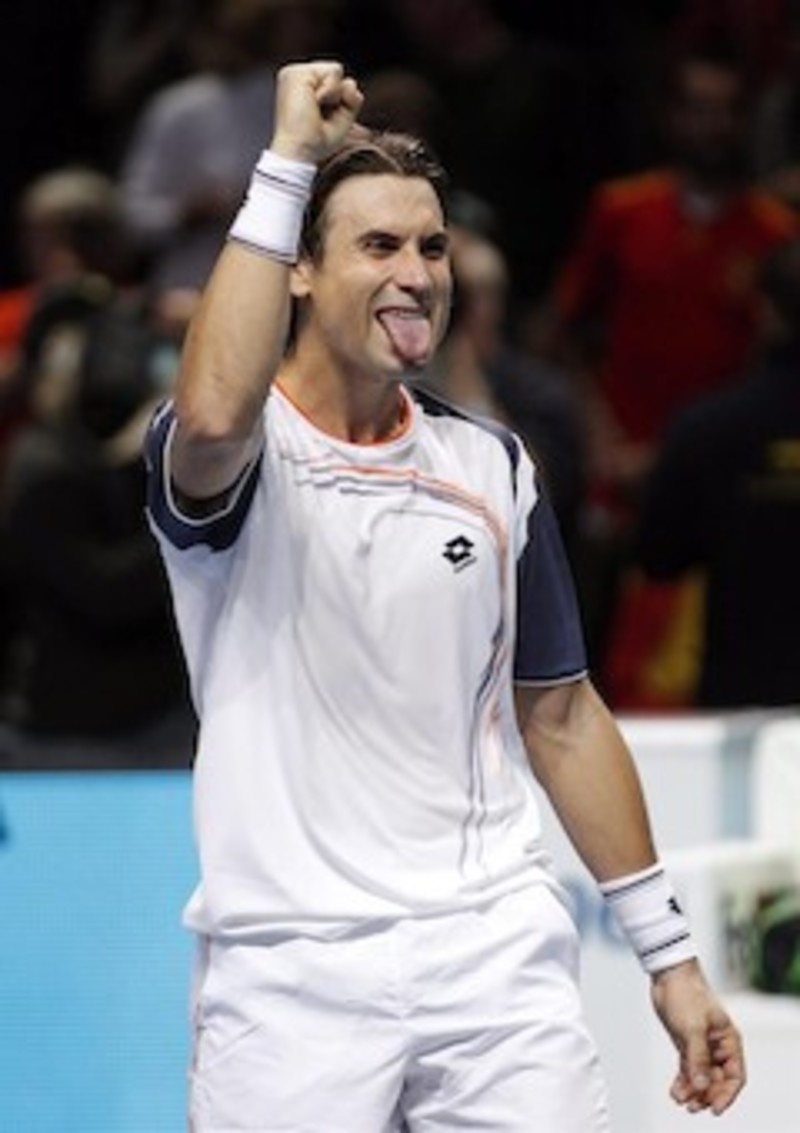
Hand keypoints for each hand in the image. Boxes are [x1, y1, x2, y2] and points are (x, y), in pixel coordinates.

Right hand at [271, 61, 363, 165]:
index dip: (337, 101)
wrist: (299, 151)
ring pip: (336, 70)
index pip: (334, 80)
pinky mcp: (297, 73)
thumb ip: (352, 97)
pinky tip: (314, 103)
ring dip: (333, 95)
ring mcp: (295, 72)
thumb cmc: (316, 141)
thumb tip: (350, 83)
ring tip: (315, 110)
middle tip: (318, 116)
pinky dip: (331, 92)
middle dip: (337, 98)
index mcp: (302, 86)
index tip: (320, 119)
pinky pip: (333, 71)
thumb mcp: (342, 117)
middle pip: (336, 73)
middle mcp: (297, 76)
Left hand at [651, 959, 745, 1114]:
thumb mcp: (692, 1027)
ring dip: (693, 1091)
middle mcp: (718, 1046)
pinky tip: (675, 1091)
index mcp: (729, 1041)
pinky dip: (683, 1081)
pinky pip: (688, 1069)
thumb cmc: (686, 994)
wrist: (668, 974)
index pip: (735, 1076)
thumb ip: (697, 1057)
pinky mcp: (686, 1043)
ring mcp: (702, 1046)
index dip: (727, 1094)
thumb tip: (701, 1085)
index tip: (715, 1108)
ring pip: (701, 1077)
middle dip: (706, 1095)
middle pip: (717, 1080)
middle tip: (692, 1107)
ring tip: (680, 1100)